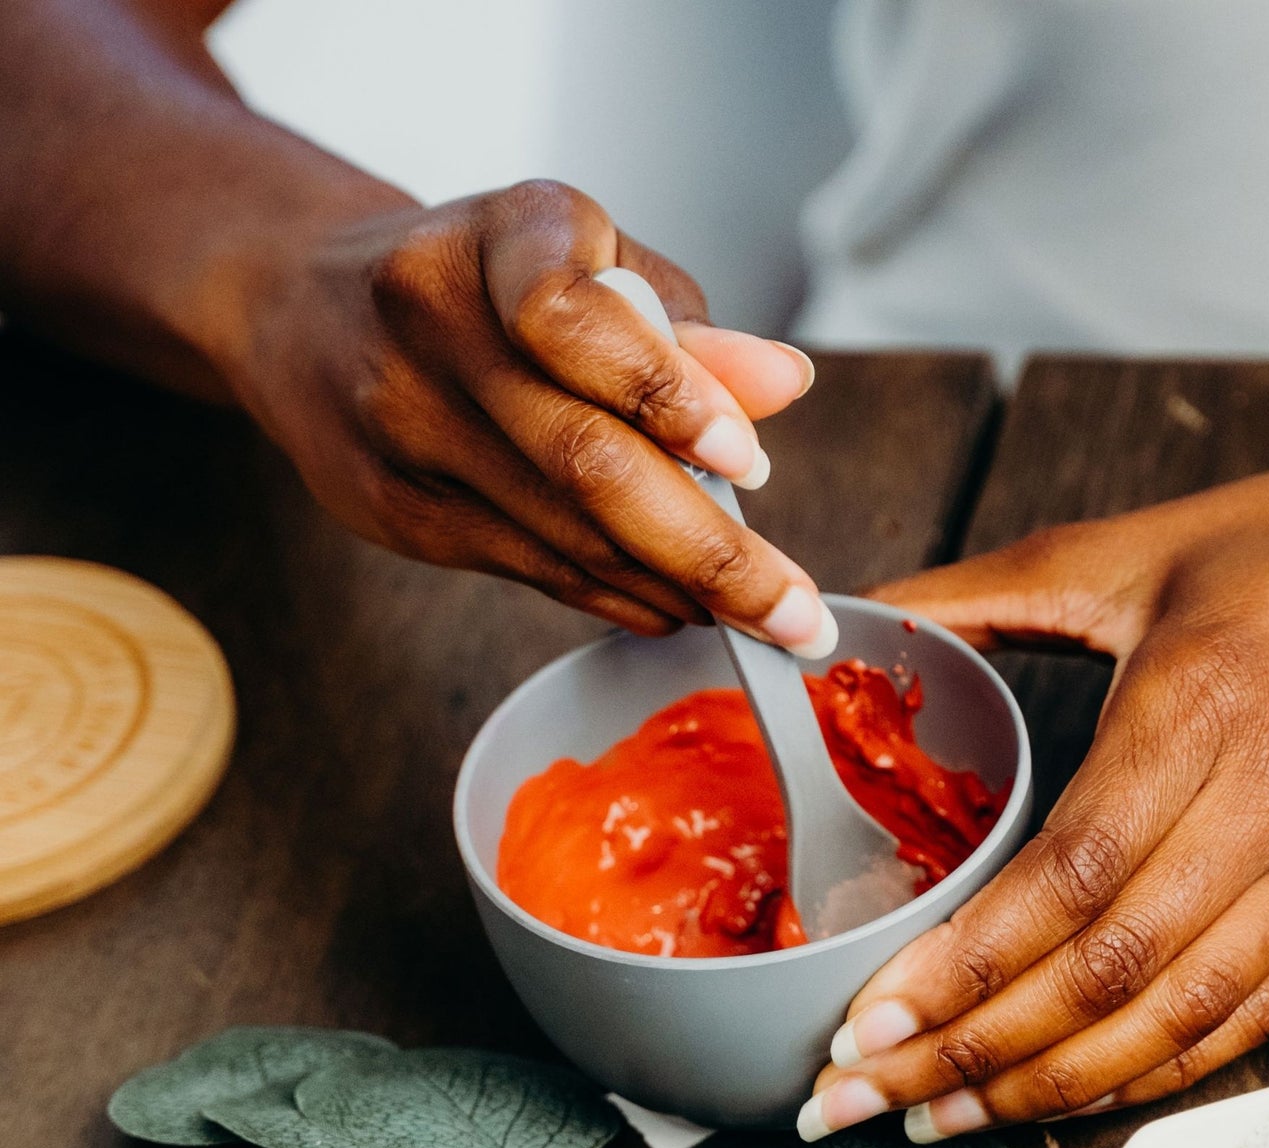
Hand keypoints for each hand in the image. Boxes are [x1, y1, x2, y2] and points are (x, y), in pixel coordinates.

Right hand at [219, 180, 828, 649]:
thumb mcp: (584, 259)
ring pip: (563, 536)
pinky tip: (676, 610)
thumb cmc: (479, 276)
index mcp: (494, 241)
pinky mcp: (395, 511)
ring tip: (760, 617)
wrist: (304, 308)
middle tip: (796, 615)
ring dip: (675, 589)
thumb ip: (682, 326)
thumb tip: (781, 386)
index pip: (571, 317)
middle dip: (708, 552)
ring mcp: (402, 431)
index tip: (748, 462)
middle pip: (580, 461)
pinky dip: (617, 598)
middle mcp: (433, 330)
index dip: (665, 392)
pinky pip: (530, 570)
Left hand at [800, 432, 1268, 1140]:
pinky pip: (1249, 1018)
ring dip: (1048, 1086)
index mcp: (1199, 712)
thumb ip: (988, 591)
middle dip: (970, 1053)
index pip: (1063, 880)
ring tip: (942, 1121)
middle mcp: (1265, 808)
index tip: (868, 1021)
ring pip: (1174, 1018)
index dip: (959, 968)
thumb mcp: (1134, 551)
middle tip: (864, 1095)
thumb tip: (868, 611)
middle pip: (1102, 972)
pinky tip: (1070, 1094)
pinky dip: (1153, 1071)